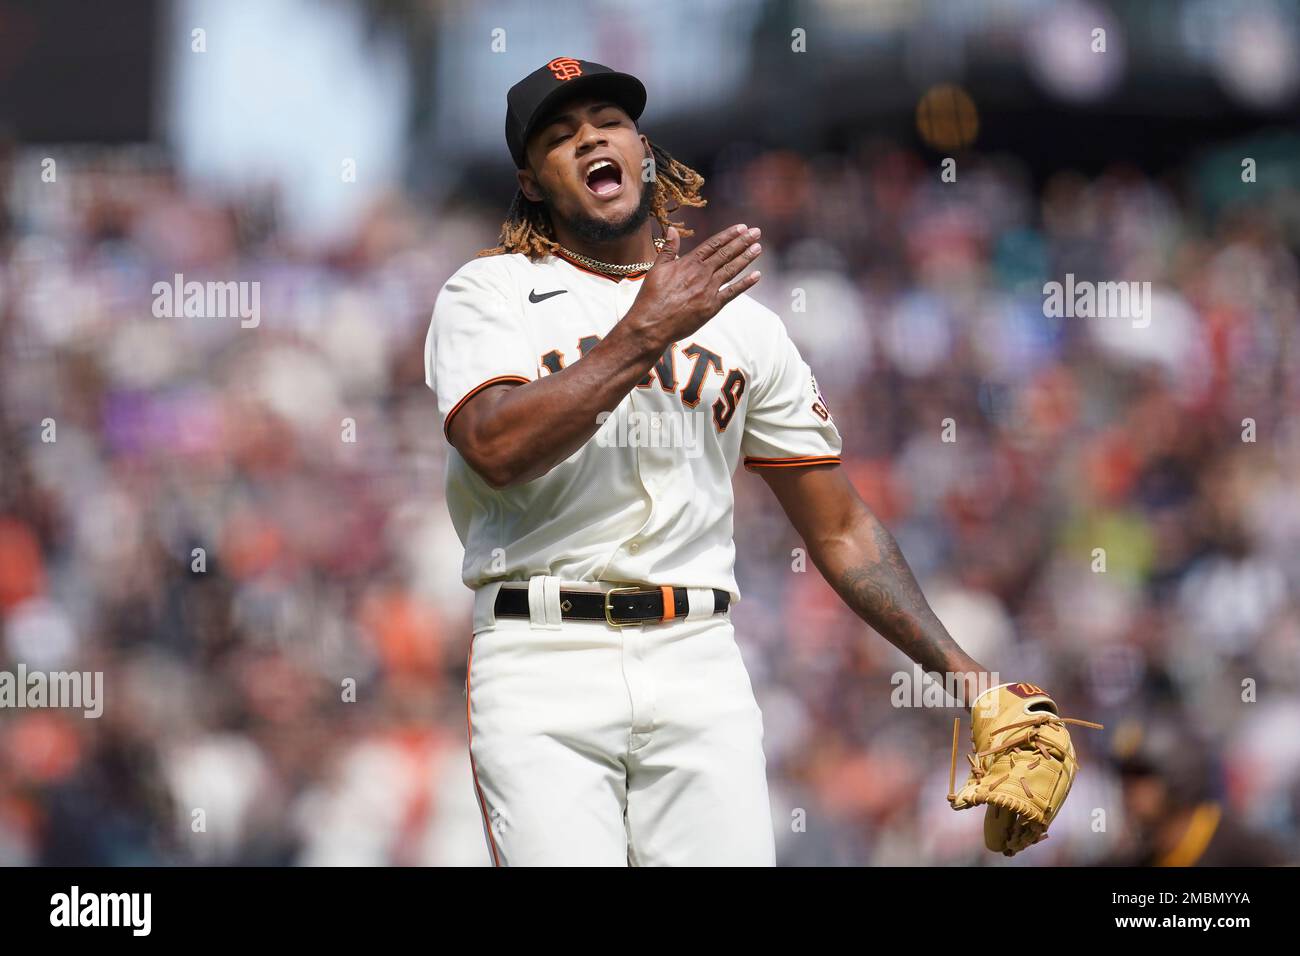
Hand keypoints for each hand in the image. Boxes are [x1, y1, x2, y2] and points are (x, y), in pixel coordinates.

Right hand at [623, 224, 762, 352]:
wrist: (652, 324)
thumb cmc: (651, 297)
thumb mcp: (657, 268)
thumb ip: (668, 249)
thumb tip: (672, 230)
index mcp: (689, 262)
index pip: (713, 244)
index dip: (729, 235)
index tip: (741, 227)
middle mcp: (702, 273)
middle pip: (726, 254)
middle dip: (743, 242)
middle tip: (756, 233)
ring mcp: (709, 289)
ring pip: (732, 269)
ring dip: (746, 258)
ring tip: (758, 248)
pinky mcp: (712, 306)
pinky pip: (733, 292)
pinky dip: (745, 283)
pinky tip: (756, 276)